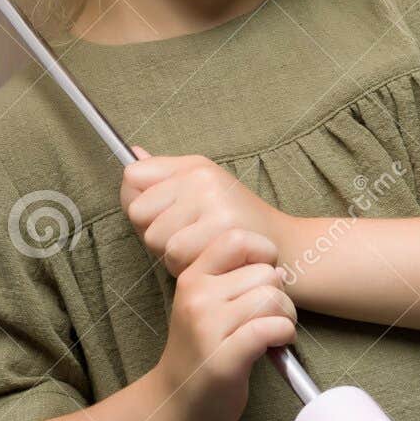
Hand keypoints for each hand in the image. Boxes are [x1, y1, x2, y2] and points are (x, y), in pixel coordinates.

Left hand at [121, 147, 296, 281]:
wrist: (286, 248)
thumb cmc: (239, 223)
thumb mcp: (203, 191)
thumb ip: (163, 177)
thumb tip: (133, 154)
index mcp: (192, 165)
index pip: (132, 177)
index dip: (139, 204)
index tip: (160, 216)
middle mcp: (201, 176)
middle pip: (138, 212)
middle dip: (154, 235)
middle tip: (187, 238)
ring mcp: (212, 199)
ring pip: (155, 237)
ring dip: (171, 255)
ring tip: (200, 250)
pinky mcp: (222, 226)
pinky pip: (176, 254)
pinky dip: (187, 266)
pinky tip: (209, 260)